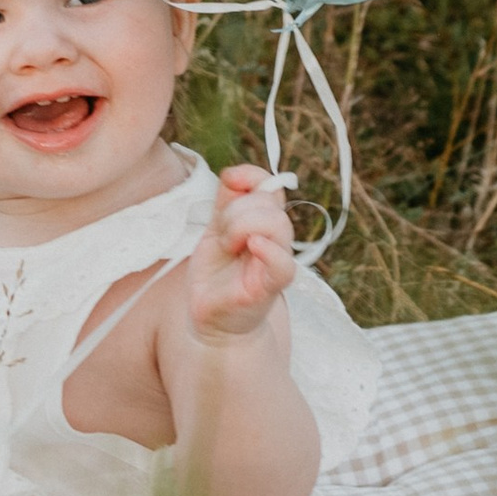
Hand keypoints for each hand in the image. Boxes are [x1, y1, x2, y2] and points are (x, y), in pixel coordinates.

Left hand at [188, 164, 298, 342]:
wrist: (212, 322)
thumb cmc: (216, 276)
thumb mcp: (214, 231)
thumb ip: (225, 202)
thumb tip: (234, 173)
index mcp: (262, 222)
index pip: (270, 185)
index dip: (252, 175)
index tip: (231, 181)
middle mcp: (274, 239)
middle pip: (269, 202)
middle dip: (236, 210)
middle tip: (221, 235)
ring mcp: (275, 262)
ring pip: (277, 224)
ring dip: (242, 226)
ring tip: (227, 246)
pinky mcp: (270, 288)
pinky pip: (284, 264)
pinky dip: (269, 250)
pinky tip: (252, 247)